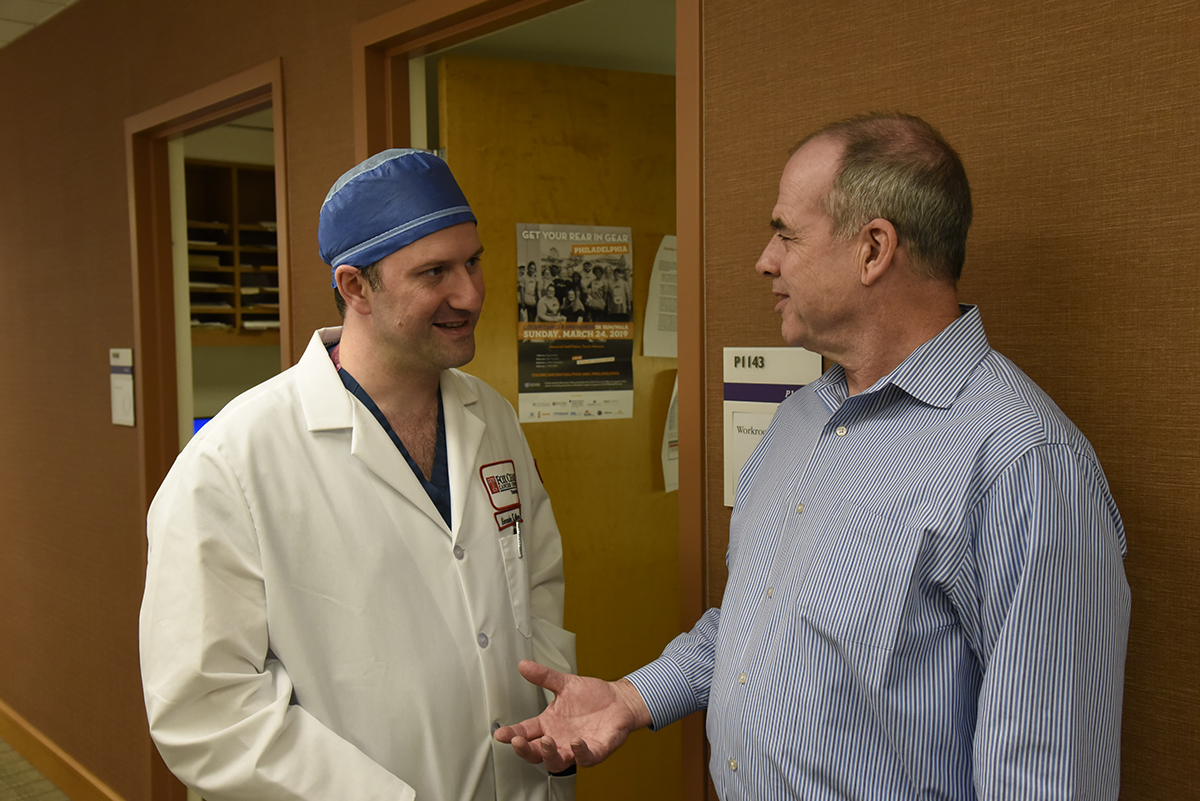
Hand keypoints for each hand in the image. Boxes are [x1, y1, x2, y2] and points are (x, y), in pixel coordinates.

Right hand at [494, 660, 651, 771]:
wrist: (619, 700)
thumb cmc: (592, 696)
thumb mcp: (565, 683)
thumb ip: (543, 676)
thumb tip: (524, 665)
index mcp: (549, 724)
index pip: (526, 732)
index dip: (512, 734)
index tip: (501, 734)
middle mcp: (559, 739)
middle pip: (535, 753)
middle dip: (525, 749)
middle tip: (518, 741)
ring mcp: (576, 747)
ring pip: (557, 761)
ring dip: (549, 754)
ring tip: (545, 741)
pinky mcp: (596, 750)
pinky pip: (586, 757)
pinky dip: (580, 753)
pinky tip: (576, 743)